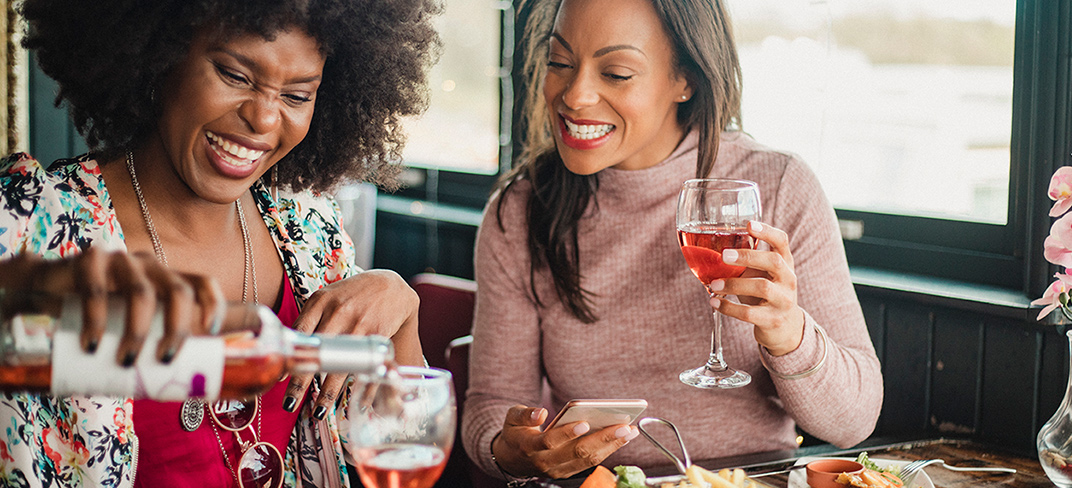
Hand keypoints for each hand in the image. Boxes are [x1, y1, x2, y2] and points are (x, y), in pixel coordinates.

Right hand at [0, 249, 223, 365]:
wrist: (44, 289)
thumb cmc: (98, 315)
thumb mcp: (129, 324)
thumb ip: (148, 341)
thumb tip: (175, 388)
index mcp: (166, 280)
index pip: (202, 283)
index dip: (214, 304)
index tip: (213, 331)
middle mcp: (150, 266)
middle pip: (178, 291)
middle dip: (176, 328)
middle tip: (164, 359)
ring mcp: (121, 259)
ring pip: (141, 293)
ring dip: (137, 331)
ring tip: (125, 361)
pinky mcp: (90, 259)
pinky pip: (97, 289)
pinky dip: (96, 320)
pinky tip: (91, 345)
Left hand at [285, 269, 420, 417]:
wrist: (390, 286)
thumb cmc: (351, 295)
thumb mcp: (326, 298)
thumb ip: (308, 319)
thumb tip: (287, 350)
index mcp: (320, 301)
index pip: (299, 334)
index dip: (289, 359)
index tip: (278, 379)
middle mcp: (338, 311)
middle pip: (316, 354)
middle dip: (301, 383)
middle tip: (289, 404)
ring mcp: (359, 324)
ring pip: (340, 365)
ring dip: (327, 393)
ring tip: (317, 412)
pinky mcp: (377, 335)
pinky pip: (365, 367)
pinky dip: (361, 388)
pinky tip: (355, 404)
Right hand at [492, 405, 638, 478]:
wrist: (512, 459)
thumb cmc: (516, 433)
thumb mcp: (511, 418)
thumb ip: (524, 414)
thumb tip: (541, 413)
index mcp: (529, 447)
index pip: (549, 442)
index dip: (566, 433)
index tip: (584, 422)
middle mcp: (546, 463)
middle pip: (577, 453)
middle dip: (603, 439)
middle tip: (624, 426)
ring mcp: (559, 470)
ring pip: (588, 460)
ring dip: (612, 446)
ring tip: (630, 431)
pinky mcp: (569, 472)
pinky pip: (591, 462)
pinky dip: (609, 450)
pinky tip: (622, 438)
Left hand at [706, 221, 804, 355]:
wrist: (784, 327)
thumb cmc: (766, 293)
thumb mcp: (762, 274)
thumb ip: (746, 261)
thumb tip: (709, 248)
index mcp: (785, 263)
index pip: (782, 242)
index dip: (767, 231)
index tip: (749, 225)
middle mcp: (789, 279)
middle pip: (774, 261)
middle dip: (748, 256)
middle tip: (724, 255)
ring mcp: (784, 300)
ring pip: (762, 287)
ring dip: (734, 284)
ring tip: (713, 285)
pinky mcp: (773, 320)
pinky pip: (750, 313)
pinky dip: (729, 307)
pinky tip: (715, 302)